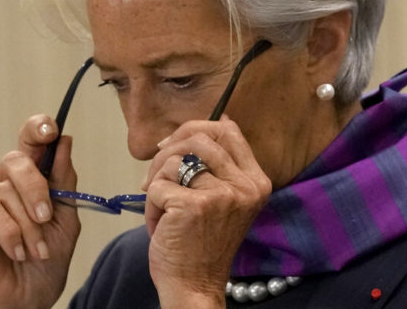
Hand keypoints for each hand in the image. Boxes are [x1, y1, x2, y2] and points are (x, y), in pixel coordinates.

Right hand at [0, 115, 80, 308]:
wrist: (25, 299)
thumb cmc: (45, 262)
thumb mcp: (66, 220)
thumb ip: (64, 182)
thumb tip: (64, 142)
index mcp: (33, 180)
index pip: (33, 142)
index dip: (38, 128)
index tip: (52, 130)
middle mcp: (6, 184)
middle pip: (18, 160)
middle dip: (37, 187)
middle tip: (47, 217)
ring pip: (8, 192)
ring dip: (29, 227)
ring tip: (34, 251)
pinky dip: (9, 233)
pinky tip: (15, 252)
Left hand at [142, 116, 271, 308]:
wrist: (195, 286)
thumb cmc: (203, 243)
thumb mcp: (225, 199)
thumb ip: (221, 164)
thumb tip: (215, 121)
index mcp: (256, 181)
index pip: (229, 130)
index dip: (195, 129)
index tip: (173, 146)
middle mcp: (245, 186)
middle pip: (199, 137)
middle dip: (167, 152)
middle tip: (155, 176)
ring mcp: (222, 194)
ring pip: (174, 160)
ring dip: (157, 182)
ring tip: (161, 207)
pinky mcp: (194, 205)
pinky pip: (158, 186)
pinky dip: (150, 204)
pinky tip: (160, 225)